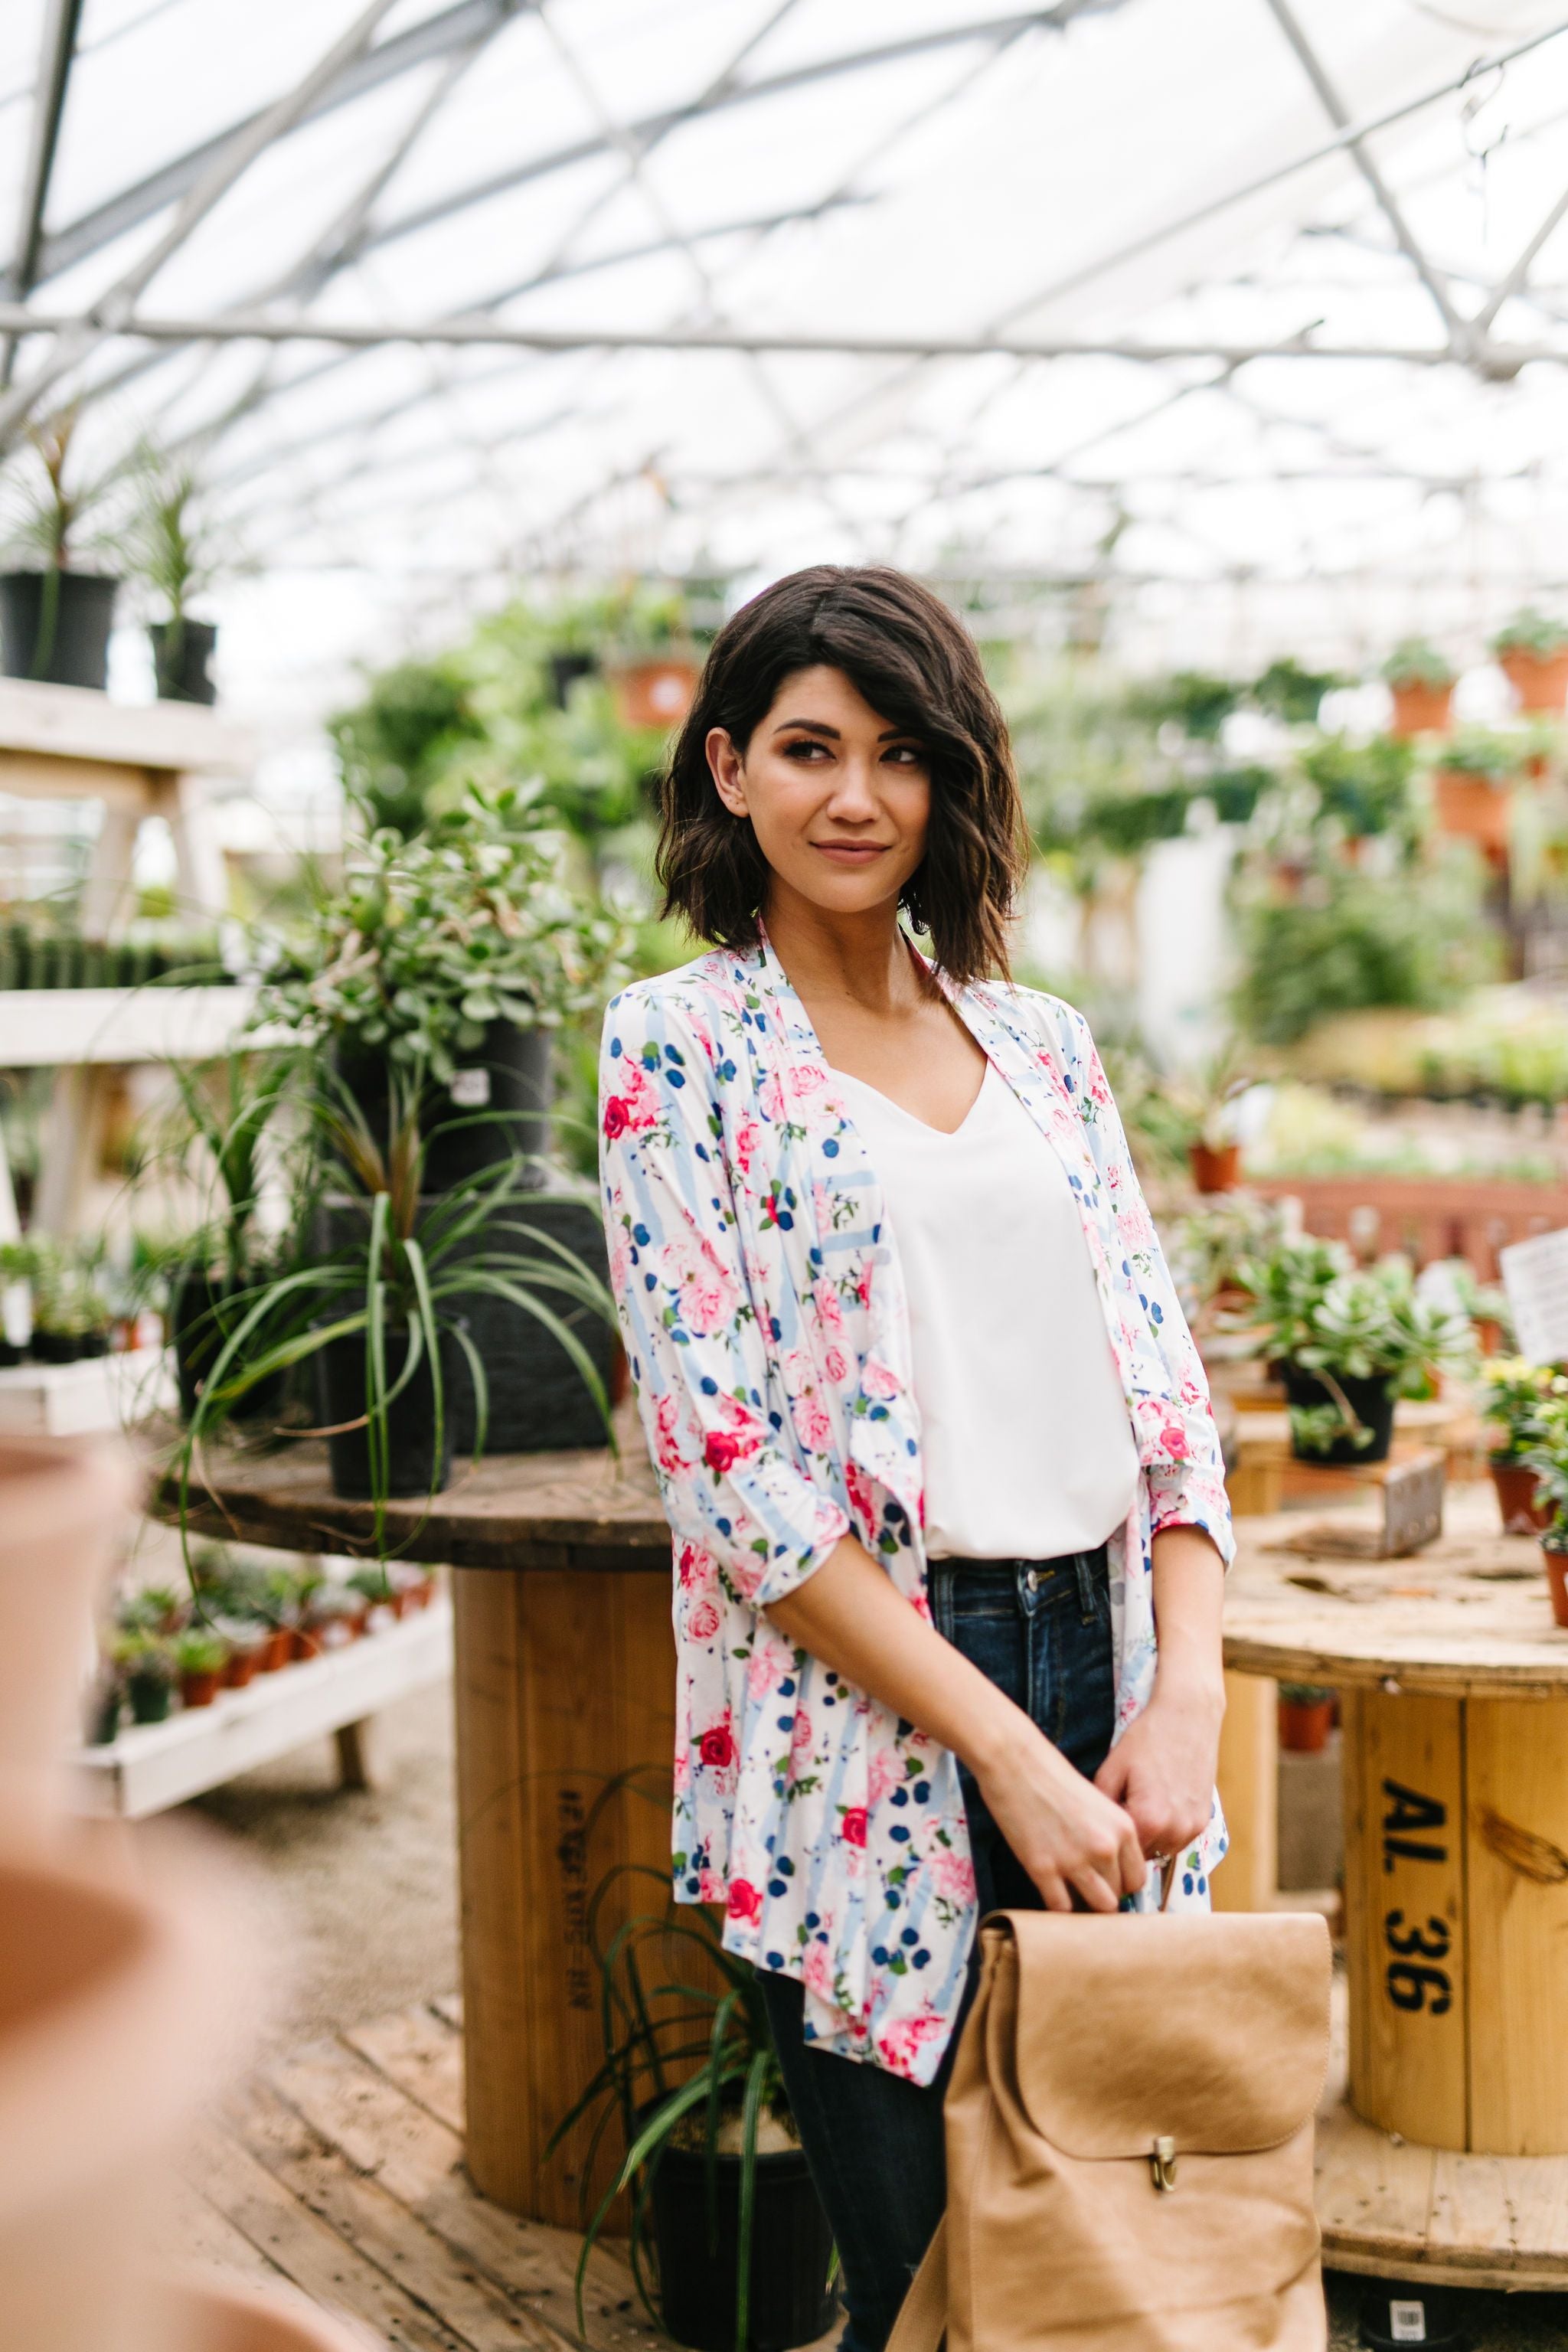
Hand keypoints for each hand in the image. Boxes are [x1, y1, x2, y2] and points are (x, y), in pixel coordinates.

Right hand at [974, 1717, 1146, 1913]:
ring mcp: (1074, 1860)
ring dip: (1084, 1906)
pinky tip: (1050, 1893)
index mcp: (1122, 1828)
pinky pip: (1060, 1907)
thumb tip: (1108, 1869)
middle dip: (1101, 1895)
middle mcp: (1105, 1848)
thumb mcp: (1097, 1803)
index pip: (1137, 1879)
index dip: (1120, 1885)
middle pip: (1117, 1897)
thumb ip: (1108, 1834)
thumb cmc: (1051, 1776)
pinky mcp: (1043, 1868)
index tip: (1106, 1883)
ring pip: (1096, 1907)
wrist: (1015, 1762)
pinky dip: (1057, 1908)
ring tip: (1070, 1895)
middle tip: (1083, 1888)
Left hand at [1092, 1681, 1222, 1862]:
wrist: (1188, 1716)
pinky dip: (1164, 1832)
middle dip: (1125, 1843)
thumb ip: (1101, 1806)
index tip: (1096, 1831)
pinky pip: (1177, 1840)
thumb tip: (1091, 1830)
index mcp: (1149, 1820)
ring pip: (1160, 1851)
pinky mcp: (1204, 1821)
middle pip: (1140, 1856)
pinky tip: (1154, 1805)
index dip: (1105, 1841)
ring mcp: (1193, 1828)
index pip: (1118, 1852)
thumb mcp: (1112, 1769)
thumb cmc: (1147, 1738)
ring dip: (1147, 1840)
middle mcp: (1175, 1831)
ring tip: (1135, 1808)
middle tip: (1114, 1819)